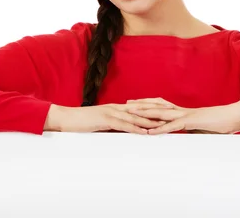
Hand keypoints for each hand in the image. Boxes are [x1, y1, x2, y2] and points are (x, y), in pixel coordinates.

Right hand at [45, 102, 172, 134]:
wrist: (65, 118)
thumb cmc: (82, 122)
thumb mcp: (101, 124)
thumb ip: (113, 125)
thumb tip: (124, 131)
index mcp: (117, 108)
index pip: (140, 106)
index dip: (154, 107)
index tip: (168, 110)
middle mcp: (117, 107)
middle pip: (142, 108)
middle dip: (158, 110)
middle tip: (174, 113)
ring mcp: (111, 112)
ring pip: (135, 116)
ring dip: (151, 120)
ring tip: (165, 123)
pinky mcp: (105, 119)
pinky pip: (123, 124)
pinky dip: (135, 128)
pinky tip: (145, 132)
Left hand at [126, 97, 239, 134]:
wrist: (234, 117)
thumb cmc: (219, 123)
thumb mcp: (200, 128)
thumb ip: (189, 129)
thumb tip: (183, 133)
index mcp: (183, 111)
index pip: (161, 105)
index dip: (147, 103)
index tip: (134, 103)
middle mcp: (181, 110)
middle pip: (156, 105)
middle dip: (140, 105)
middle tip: (125, 104)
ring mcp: (186, 115)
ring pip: (161, 113)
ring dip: (145, 113)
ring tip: (131, 114)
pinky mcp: (191, 122)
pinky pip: (173, 126)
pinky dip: (160, 129)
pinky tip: (150, 132)